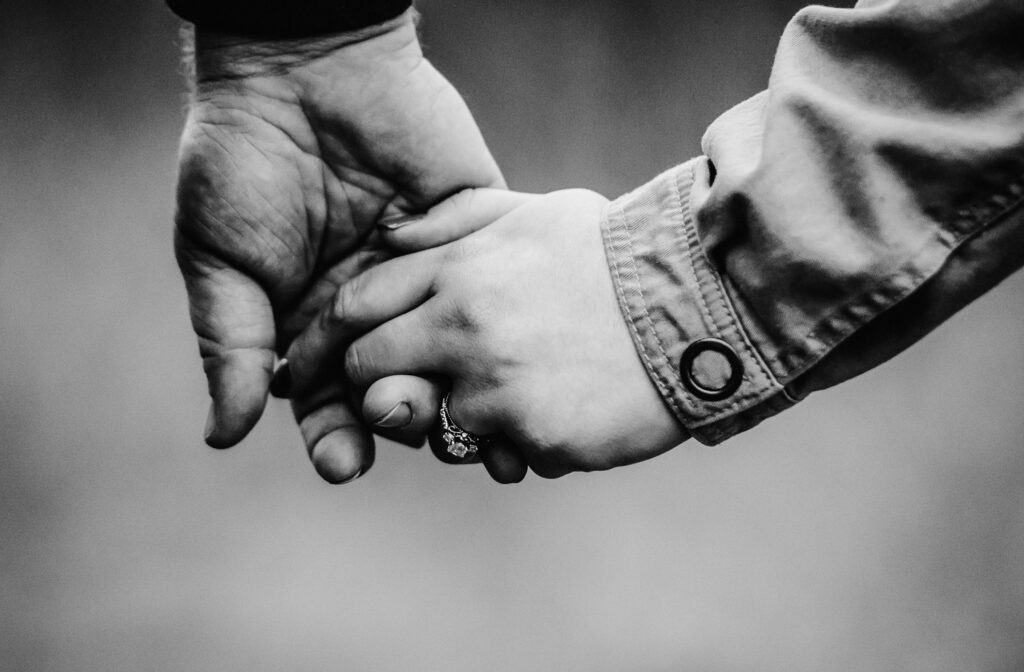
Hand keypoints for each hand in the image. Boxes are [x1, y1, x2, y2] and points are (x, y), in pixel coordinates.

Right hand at [173, 10, 502, 481]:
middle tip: (427, 439)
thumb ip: (230, 346)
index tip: (344, 464)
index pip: (330, 399)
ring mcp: (430, 272)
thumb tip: (224, 436)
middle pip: (403, 387)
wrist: (304, 65)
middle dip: (413, 422)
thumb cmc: (243, 160)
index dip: (337, 435)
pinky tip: (527, 373)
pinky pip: (500, 291)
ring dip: (478, 399)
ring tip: (494, 440)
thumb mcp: (220, 258)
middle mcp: (377, 306)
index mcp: (314, 319)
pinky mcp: (475, 232)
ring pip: (460, 354)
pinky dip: (513, 331)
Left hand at [282, 189, 688, 480]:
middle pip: (371, 373)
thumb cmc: (614, 253)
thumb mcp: (531, 214)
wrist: (699, 301)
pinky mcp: (535, 437)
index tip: (320, 357)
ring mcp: (496, 388)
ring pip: (439, 427)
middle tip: (396, 395)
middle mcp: (463, 328)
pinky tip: (573, 408)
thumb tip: (388, 239)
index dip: (328, 335)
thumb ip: (453, 221)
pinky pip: (505, 456)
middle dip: (373, 388)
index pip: (357, 305)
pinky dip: (527, 442)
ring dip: (469, 420)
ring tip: (531, 390)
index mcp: (458, 269)